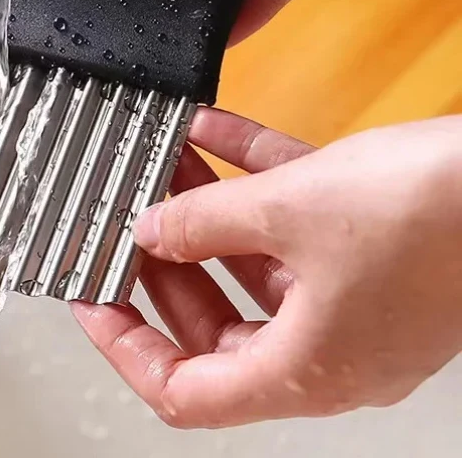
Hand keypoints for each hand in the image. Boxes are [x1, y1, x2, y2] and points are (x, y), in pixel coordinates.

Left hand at [72, 109, 461, 427]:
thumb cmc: (429, 214)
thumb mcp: (291, 213)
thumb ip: (206, 222)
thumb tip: (152, 231)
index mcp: (304, 369)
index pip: (186, 390)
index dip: (128, 348)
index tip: (91, 301)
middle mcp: (328, 346)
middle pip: (216, 324)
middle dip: (164, 265)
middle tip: (127, 219)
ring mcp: (354, 297)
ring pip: (255, 263)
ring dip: (207, 213)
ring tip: (163, 162)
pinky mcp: (372, 249)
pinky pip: (295, 220)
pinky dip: (253, 178)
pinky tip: (214, 129)